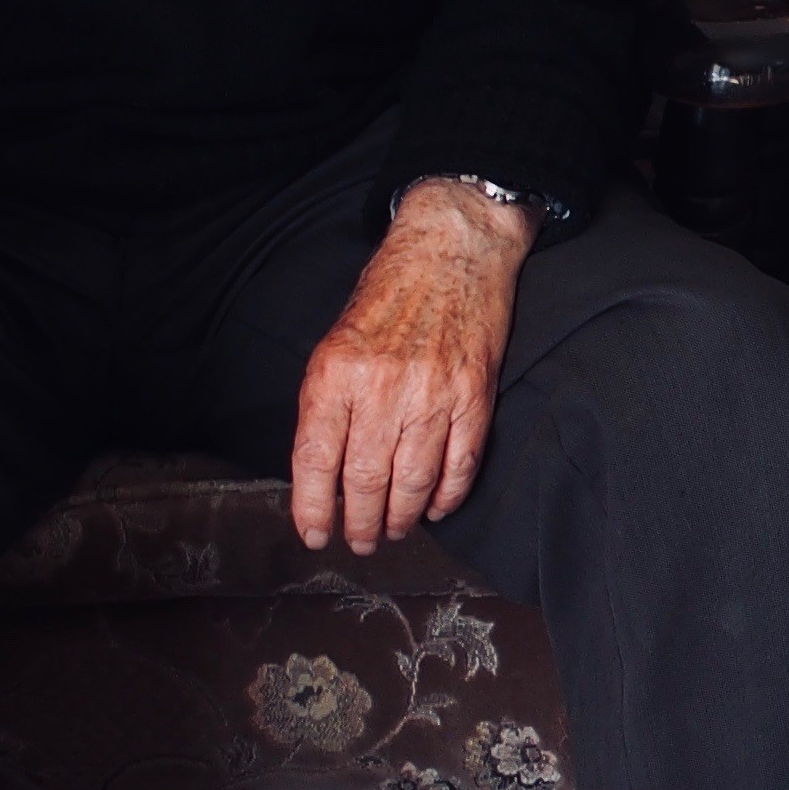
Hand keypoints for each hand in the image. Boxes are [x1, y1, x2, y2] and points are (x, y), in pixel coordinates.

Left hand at [291, 180, 538, 551]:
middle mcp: (383, 387)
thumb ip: (328, 406)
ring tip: (393, 530)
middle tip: (360, 540)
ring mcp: (433, 393)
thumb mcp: (335, 343)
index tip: (316, 534)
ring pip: (413, 482)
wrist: (452, 249)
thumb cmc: (389, 294)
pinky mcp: (474, 395)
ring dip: (401, 518)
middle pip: (366, 481)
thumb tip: (323, 473)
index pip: (316, 461)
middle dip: (361, 524)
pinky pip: (460, 464)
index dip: (314, 509)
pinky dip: (447, 496)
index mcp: (336, 373)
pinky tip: (434, 507)